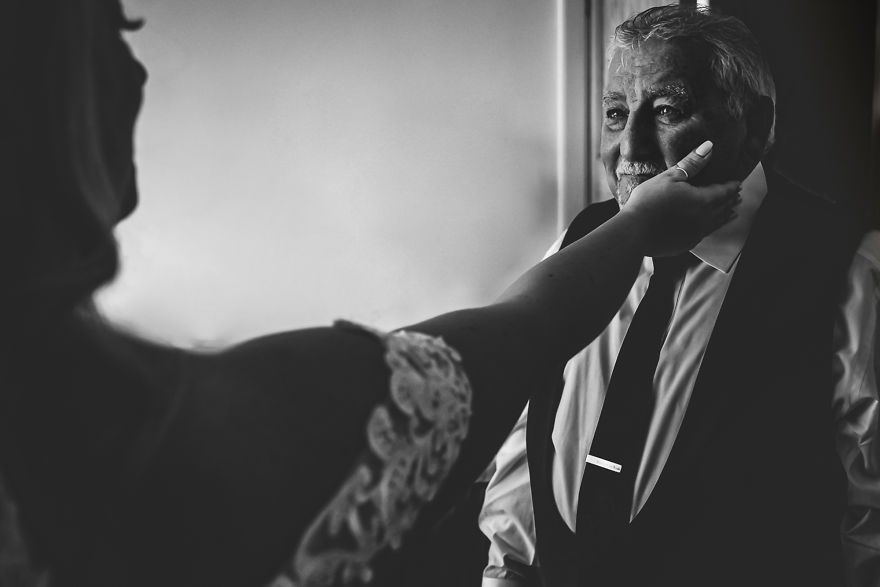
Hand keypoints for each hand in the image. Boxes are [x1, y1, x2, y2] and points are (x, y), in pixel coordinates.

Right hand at [621, 140, 740, 256]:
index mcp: (703, 200)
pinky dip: (710, 229)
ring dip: (725, 217)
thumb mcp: (670, 177)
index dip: (731, 186)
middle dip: (731, 200)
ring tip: (732, 214)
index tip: (738, 182)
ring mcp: (695, 234)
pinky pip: (703, 235)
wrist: (633, 232)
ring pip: (716, 224)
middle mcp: (704, 219)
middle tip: (738, 196)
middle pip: (723, 208)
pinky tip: (707, 229)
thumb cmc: (649, 201)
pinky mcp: (684, 244)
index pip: (724, 191)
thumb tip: (709, 147)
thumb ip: (691, 163)